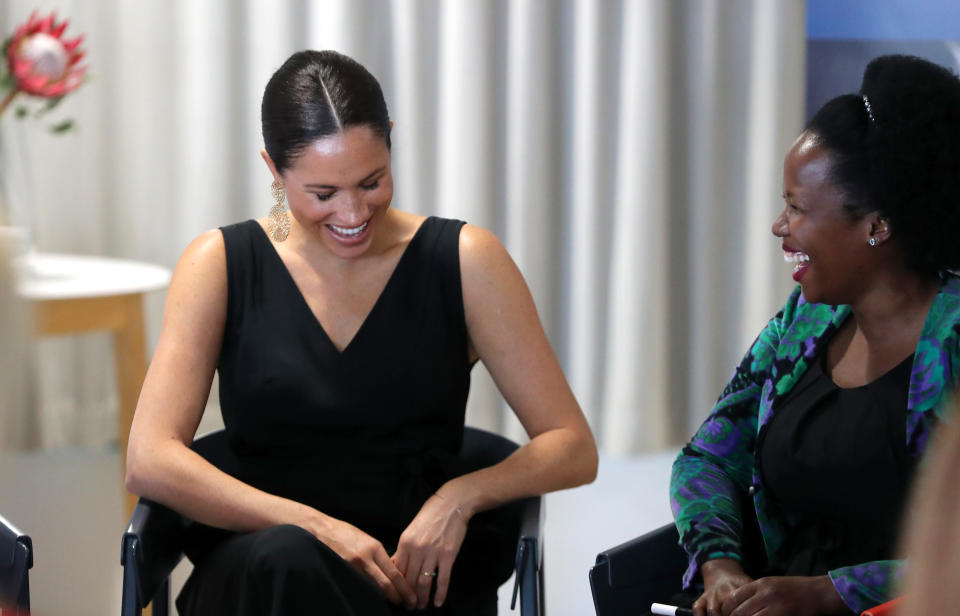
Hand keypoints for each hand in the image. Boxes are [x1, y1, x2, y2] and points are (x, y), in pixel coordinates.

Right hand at [313, 516, 416, 607]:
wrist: (321, 529)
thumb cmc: (344, 533)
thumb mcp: (366, 540)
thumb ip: (378, 554)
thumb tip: (390, 570)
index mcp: (375, 548)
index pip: (394, 572)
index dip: (404, 587)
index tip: (411, 596)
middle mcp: (367, 558)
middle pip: (387, 583)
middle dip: (398, 596)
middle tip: (406, 605)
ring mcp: (354, 566)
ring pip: (373, 588)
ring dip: (384, 598)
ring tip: (394, 604)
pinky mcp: (343, 571)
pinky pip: (359, 586)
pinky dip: (368, 593)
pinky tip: (373, 599)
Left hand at [392, 491, 469, 608]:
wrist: (452, 503)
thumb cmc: (431, 514)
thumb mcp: (412, 529)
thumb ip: (404, 548)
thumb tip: (396, 564)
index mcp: (405, 542)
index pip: (397, 570)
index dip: (396, 586)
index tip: (397, 595)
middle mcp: (417, 549)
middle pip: (409, 580)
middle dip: (407, 596)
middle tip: (409, 606)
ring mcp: (433, 552)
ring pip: (423, 582)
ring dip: (422, 598)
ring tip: (421, 606)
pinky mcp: (448, 555)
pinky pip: (442, 579)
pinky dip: (440, 593)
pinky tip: (438, 602)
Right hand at [693, 558, 753, 615]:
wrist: (721, 570)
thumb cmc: (740, 582)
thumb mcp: (750, 584)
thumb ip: (757, 596)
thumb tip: (775, 609)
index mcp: (738, 587)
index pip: (742, 605)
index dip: (747, 614)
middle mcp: (724, 591)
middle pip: (727, 609)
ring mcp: (712, 595)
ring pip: (713, 611)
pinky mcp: (702, 598)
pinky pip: (697, 608)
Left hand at [722, 575, 847, 615]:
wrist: (818, 593)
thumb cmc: (795, 589)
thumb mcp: (772, 584)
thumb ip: (756, 592)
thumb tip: (738, 603)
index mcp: (760, 584)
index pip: (734, 597)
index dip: (727, 609)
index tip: (726, 615)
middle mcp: (765, 594)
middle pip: (739, 611)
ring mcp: (774, 606)